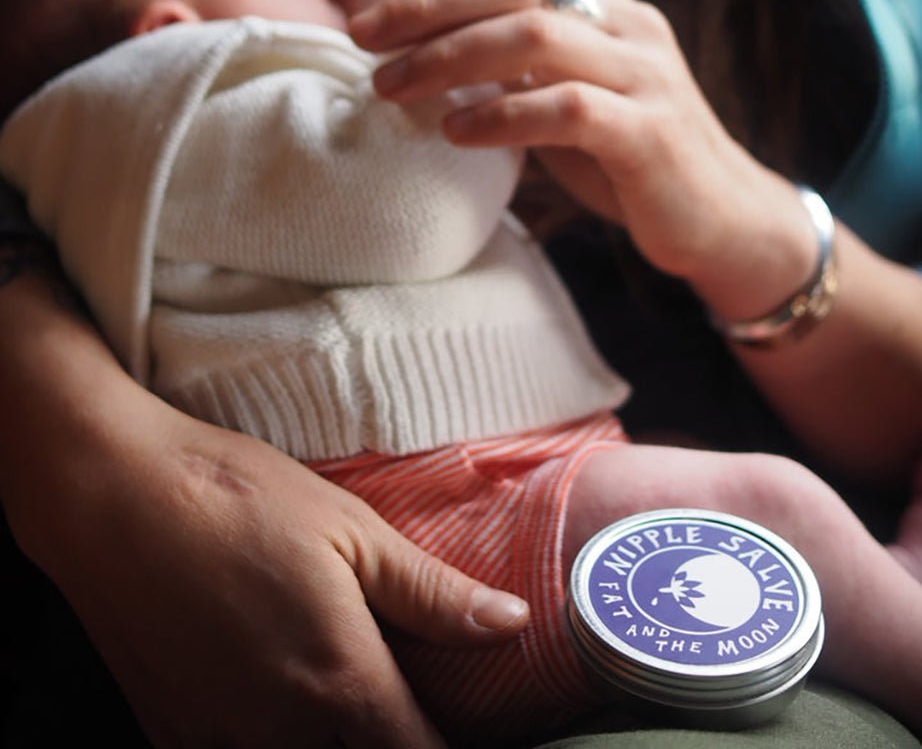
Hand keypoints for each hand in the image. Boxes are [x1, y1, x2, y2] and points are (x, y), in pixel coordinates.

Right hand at [13, 393, 528, 748]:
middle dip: (386, 742)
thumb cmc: (240, 498)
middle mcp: (280, 729)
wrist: (114, 495)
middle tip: (399, 703)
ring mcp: (218, 741)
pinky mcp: (170, 735)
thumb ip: (433, 594)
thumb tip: (510, 625)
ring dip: (329, 744)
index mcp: (340, 678)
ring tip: (341, 696)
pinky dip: (270, 743)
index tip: (455, 728)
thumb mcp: (352, 530)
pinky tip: (277, 701)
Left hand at [350, 0, 817, 318]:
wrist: (722, 219)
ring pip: (534, 40)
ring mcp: (645, 75)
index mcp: (605, 7)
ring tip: (391, 88)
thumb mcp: (569, 101)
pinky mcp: (651, 132)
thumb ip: (518, 72)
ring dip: (450, 59)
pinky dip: (502, 115)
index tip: (370, 18)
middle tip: (362, 42)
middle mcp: (627, 25)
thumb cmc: (630, 161)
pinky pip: (566, 109)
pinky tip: (456, 131)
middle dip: (425, 11)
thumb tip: (428, 60)